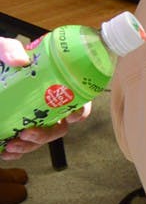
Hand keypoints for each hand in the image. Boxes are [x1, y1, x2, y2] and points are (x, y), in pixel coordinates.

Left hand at [0, 37, 91, 159]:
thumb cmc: (1, 59)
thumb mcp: (2, 49)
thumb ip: (10, 49)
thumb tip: (21, 60)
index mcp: (52, 88)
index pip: (77, 102)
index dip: (79, 112)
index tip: (72, 116)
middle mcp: (46, 107)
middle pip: (59, 128)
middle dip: (46, 135)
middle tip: (28, 132)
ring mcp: (32, 120)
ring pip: (40, 141)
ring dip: (29, 147)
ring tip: (12, 145)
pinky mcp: (15, 130)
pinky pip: (22, 147)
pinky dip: (16, 153)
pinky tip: (6, 152)